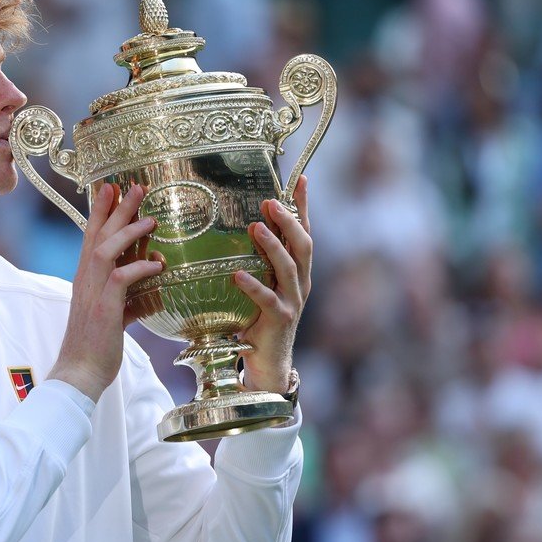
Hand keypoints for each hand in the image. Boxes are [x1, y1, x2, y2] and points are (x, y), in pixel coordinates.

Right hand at [50, 183, 159, 401]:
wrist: (79, 373)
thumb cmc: (97, 346)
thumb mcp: (116, 315)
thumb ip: (132, 296)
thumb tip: (155, 284)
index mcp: (85, 279)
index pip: (91, 237)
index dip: (101, 212)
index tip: (112, 189)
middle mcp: (85, 280)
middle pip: (98, 235)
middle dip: (116, 209)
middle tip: (134, 186)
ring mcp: (92, 293)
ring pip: (106, 249)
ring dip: (129, 231)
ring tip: (150, 218)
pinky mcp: (104, 309)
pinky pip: (121, 279)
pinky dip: (140, 268)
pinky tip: (157, 264)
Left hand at [234, 175, 312, 393]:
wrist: (268, 364)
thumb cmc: (259, 321)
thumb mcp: (261, 285)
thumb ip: (257, 261)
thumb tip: (241, 227)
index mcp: (298, 272)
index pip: (304, 232)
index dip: (303, 206)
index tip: (302, 178)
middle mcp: (300, 284)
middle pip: (303, 245)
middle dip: (290, 220)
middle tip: (270, 202)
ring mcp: (292, 302)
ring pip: (289, 268)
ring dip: (273, 246)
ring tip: (256, 227)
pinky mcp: (279, 321)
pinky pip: (267, 300)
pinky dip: (253, 286)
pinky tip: (237, 275)